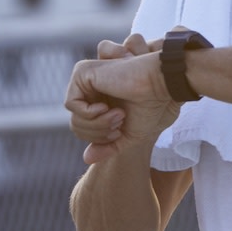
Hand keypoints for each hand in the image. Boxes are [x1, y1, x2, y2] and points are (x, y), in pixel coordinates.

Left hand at [66, 34, 178, 164]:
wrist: (161, 85)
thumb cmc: (151, 107)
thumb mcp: (128, 135)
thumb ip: (108, 146)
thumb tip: (86, 158)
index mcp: (99, 101)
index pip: (83, 129)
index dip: (100, 137)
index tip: (120, 129)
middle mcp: (89, 89)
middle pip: (76, 125)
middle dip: (98, 133)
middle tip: (119, 122)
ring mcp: (84, 79)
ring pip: (73, 117)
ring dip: (97, 124)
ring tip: (118, 115)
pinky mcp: (82, 72)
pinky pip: (71, 104)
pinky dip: (89, 113)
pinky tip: (106, 107)